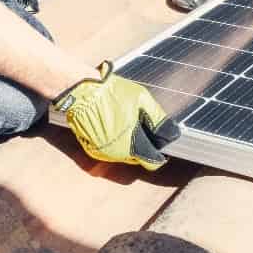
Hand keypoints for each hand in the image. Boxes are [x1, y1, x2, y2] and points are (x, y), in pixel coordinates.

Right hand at [50, 61, 179, 170]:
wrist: (80, 91)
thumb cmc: (111, 92)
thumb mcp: (142, 100)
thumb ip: (158, 119)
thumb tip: (172, 134)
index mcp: (132, 144)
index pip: (152, 162)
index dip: (159, 153)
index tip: (161, 143)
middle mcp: (117, 154)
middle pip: (138, 157)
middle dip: (144, 145)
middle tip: (143, 126)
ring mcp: (103, 152)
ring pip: (124, 154)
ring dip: (129, 142)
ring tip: (127, 121)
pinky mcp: (92, 148)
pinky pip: (110, 150)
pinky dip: (115, 141)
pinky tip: (114, 123)